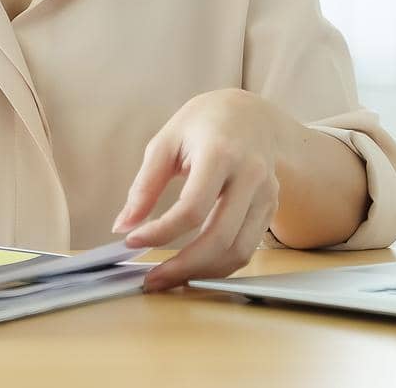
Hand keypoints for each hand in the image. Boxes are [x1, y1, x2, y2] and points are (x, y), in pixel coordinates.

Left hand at [112, 89, 294, 291]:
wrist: (251, 115)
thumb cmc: (203, 124)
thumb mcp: (166, 142)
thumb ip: (145, 184)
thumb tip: (123, 225)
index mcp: (221, 153)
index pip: (192, 208)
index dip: (160, 232)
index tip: (131, 241)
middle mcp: (251, 176)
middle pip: (220, 238)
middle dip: (183, 267)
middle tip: (152, 280)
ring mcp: (267, 194)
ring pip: (239, 251)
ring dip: (202, 273)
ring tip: (170, 277)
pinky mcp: (271, 208)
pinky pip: (247, 248)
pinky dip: (219, 265)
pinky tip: (194, 265)